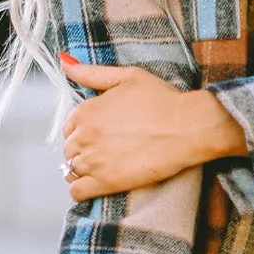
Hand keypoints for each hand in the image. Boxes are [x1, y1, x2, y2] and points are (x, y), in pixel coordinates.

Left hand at [59, 54, 246, 201]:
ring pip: (71, 170)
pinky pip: (77, 192)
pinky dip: (81, 189)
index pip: (69, 127)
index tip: (101, 134)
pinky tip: (96, 183)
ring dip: (84, 169)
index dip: (84, 131)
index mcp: (86, 110)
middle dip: (84, 150)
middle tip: (107, 150)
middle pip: (69, 150)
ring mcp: (93, 160)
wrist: (188, 126)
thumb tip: (65, 61)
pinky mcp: (106, 182)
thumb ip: (92, 72)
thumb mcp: (127, 77)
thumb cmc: (163, 100)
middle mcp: (84, 135)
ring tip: (105, 166)